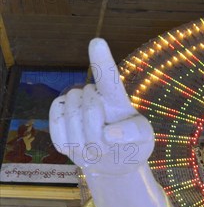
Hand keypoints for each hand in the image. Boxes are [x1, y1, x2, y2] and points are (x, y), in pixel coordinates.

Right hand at [50, 38, 153, 175]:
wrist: (113, 163)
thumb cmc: (132, 146)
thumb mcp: (144, 139)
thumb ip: (134, 133)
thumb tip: (108, 134)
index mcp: (116, 98)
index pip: (108, 77)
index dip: (102, 60)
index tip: (97, 42)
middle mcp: (94, 96)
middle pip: (88, 106)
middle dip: (97, 131)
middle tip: (106, 144)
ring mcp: (74, 107)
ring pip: (70, 115)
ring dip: (83, 140)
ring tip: (94, 148)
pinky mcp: (59, 120)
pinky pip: (55, 126)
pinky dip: (67, 142)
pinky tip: (77, 147)